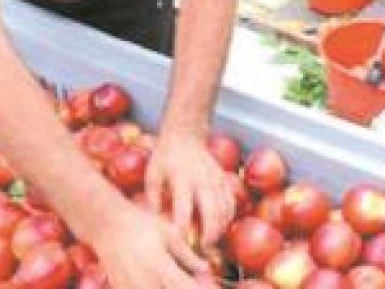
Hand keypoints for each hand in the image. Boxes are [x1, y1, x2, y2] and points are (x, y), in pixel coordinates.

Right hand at [87, 200, 207, 288]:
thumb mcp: (168, 233)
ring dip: (169, 288)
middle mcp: (145, 282)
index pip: (187, 288)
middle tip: (189, 279)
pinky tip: (157, 278)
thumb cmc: (140, 224)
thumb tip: (205, 268)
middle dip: (185, 287)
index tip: (209, 286)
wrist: (106, 225)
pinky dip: (154, 287)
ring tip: (173, 276)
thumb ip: (187, 254)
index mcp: (160, 266)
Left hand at [146, 129, 236, 245]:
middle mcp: (202, 179)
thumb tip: (155, 225)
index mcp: (181, 178)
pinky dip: (228, 218)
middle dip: (209, 233)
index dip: (183, 226)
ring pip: (225, 209)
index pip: (184, 207)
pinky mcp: (224, 179)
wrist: (185, 134)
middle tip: (203, 249)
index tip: (180, 242)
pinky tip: (220, 227)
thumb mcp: (152, 175)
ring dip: (220, 228)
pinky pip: (231, 202)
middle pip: (212, 211)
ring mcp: (216, 179)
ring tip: (211, 242)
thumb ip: (153, 200)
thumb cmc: (164, 157)